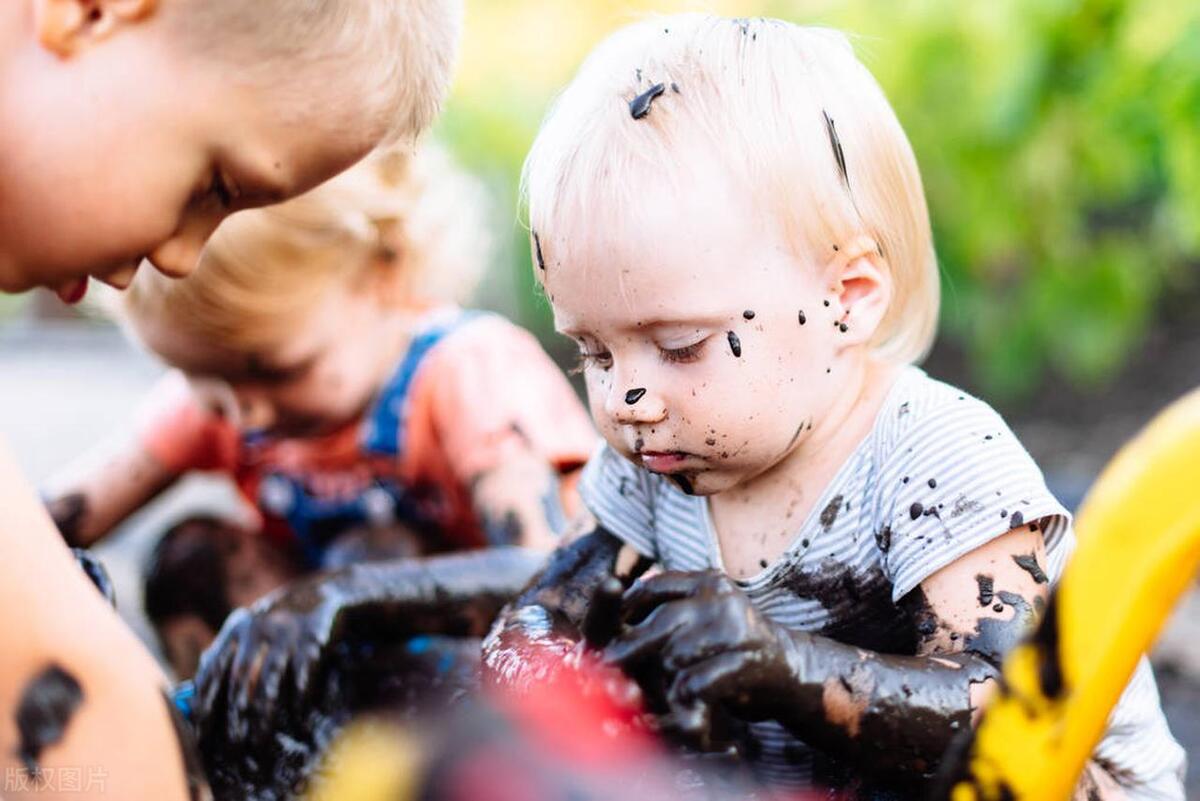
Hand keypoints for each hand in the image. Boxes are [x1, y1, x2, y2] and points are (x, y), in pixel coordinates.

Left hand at [192, 573, 342, 748]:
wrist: (320, 595)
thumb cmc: (276, 627)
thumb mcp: (247, 634)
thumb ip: (222, 660)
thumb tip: (194, 704)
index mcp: (235, 629)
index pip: (213, 670)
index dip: (205, 705)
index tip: (201, 735)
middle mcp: (258, 628)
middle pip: (240, 678)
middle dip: (234, 717)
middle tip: (233, 747)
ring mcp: (286, 632)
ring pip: (270, 679)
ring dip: (264, 715)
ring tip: (260, 742)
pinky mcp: (314, 637)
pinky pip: (303, 674)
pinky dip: (299, 699)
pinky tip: (297, 720)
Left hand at [604, 570, 790, 748]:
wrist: (789, 671)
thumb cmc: (733, 643)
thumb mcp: (704, 612)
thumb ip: (672, 602)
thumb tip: (624, 593)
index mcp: (707, 582)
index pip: (654, 588)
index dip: (624, 609)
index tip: (607, 631)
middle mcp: (721, 600)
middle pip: (662, 623)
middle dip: (632, 647)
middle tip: (606, 664)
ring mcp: (736, 629)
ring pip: (676, 656)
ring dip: (664, 679)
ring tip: (661, 690)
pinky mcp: (745, 662)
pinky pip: (697, 682)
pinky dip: (684, 698)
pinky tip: (682, 704)